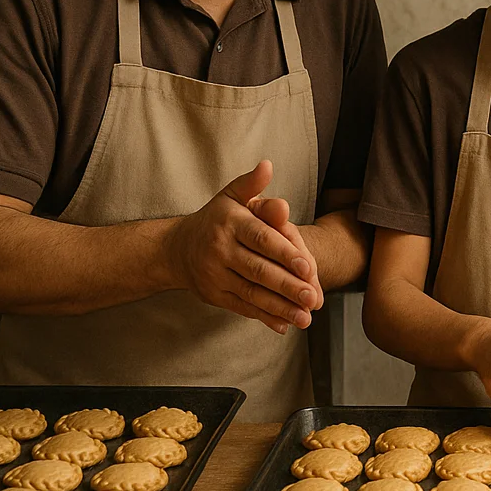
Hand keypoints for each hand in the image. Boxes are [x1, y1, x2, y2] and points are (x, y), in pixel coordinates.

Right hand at [164, 161, 318, 333]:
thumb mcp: (232, 197)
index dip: (285, 253)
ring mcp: (215, 275)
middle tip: (314, 297)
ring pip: (252, 293)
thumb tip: (267, 166)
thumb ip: (253, 186)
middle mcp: (220, 249)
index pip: (261, 238)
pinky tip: (286, 324)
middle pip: (259, 270)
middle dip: (288, 286)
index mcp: (230, 222)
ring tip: (306, 317)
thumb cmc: (217, 219)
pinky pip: (242, 307)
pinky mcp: (214, 295)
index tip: (309, 267)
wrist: (176, 249)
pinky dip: (265, 317)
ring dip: (281, 307)